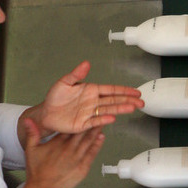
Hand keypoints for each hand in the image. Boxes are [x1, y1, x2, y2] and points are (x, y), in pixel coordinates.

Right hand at [15, 118, 104, 187]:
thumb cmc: (37, 171)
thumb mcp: (31, 149)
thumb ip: (32, 133)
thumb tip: (28, 120)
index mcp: (57, 142)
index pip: (70, 127)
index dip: (77, 118)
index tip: (82, 111)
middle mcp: (68, 148)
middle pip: (82, 131)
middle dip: (89, 122)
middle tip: (96, 113)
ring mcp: (77, 157)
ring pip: (88, 140)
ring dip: (95, 131)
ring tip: (102, 122)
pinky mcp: (82, 167)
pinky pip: (92, 153)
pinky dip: (97, 145)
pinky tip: (101, 138)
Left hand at [21, 61, 143, 137]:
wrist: (46, 113)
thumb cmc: (55, 98)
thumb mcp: (64, 82)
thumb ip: (76, 74)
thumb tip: (86, 63)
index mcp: (91, 91)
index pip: (111, 90)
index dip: (123, 91)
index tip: (135, 92)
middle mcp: (93, 102)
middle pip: (114, 100)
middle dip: (128, 100)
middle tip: (141, 102)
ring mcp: (89, 113)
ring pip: (108, 110)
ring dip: (120, 109)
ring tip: (132, 108)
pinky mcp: (83, 124)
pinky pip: (95, 121)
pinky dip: (103, 120)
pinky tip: (113, 118)